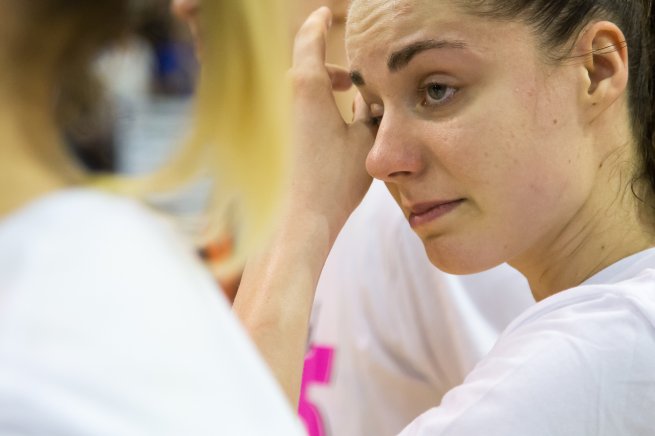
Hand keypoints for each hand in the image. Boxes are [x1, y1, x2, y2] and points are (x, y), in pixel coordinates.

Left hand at [288, 7, 374, 238]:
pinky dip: (311, 108)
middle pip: (306, 66)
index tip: (326, 14)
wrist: (301, 219)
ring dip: (322, 90)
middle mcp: (284, 96)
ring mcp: (275, 118)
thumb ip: (370, 111)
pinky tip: (330, 130)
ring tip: (346, 105)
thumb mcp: (365, 139)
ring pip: (299, 90)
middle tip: (353, 83)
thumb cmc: (335, 180)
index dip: (319, 23)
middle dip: (331, 69)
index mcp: (307, 87)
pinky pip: (292, 110)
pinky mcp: (271, 138)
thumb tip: (373, 99)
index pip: (310, 39)